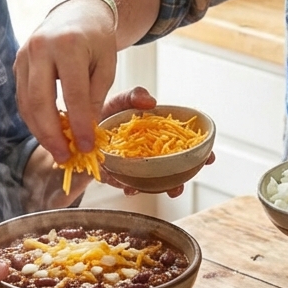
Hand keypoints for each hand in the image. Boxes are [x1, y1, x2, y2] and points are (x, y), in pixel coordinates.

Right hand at [15, 0, 117, 161]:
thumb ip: (95, 96)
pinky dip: (33, 119)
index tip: (86, 146)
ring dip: (40, 131)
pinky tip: (48, 133)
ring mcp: (24, 54)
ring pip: (26, 103)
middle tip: (65, 156)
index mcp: (69, 44)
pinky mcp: (17, 62)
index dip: (79, 124)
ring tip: (57, 150)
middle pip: (41, 101)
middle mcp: (41, 48)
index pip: (73, 93)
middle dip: (52, 134)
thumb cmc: (96, 38)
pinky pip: (22, 97)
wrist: (76, 11)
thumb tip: (85, 131)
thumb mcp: (107, 64)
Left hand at [93, 86, 214, 198]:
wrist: (76, 132)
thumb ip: (134, 96)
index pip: (185, 143)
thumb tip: (152, 102)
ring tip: (162, 191)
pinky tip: (129, 188)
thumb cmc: (102, 114)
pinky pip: (127, 183)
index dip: (200, 151)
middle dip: (182, 178)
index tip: (211, 158)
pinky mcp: (117, 175)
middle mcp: (150, 152)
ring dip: (159, 188)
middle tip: (182, 185)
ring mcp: (135, 166)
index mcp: (156, 134)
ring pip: (154, 179)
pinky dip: (129, 186)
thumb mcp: (119, 102)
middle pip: (173, 166)